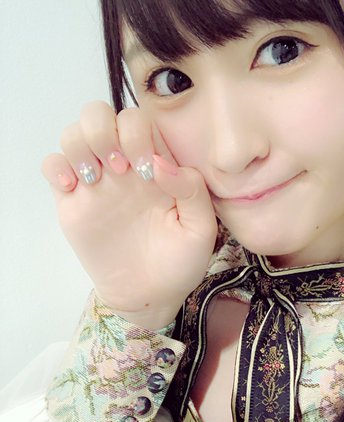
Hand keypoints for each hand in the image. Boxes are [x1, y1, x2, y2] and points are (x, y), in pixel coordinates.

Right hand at [41, 101, 217, 328]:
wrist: (150, 295)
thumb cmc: (180, 262)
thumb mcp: (201, 230)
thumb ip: (193, 190)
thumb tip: (159, 163)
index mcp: (155, 165)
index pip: (138, 119)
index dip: (138, 133)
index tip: (146, 171)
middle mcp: (123, 166)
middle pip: (99, 114)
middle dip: (104, 130)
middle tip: (119, 168)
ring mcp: (97, 182)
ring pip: (73, 133)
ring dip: (79, 144)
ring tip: (94, 179)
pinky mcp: (73, 202)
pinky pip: (51, 165)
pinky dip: (55, 166)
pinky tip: (72, 187)